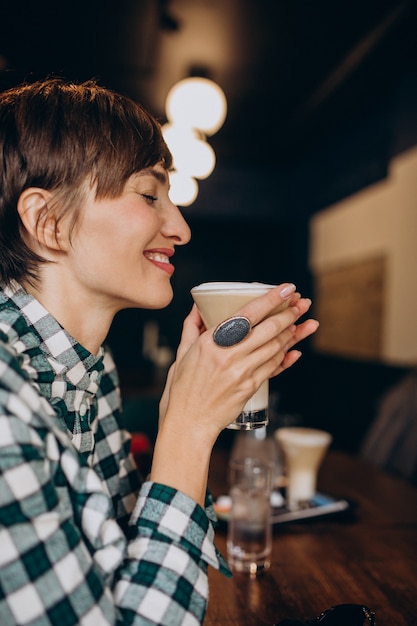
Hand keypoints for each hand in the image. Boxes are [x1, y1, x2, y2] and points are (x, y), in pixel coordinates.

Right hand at [152, 283, 318, 504]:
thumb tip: (197, 309)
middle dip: (290, 314)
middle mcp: (228, 355)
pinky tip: (294, 349)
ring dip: (292, 333)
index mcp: (211, 343)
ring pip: (275, 347)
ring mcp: (241, 372)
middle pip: (268, 329)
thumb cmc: (181, 392)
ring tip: (304, 323)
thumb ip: (191, 328)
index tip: (286, 289)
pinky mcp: (249, 387)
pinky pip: (273, 368)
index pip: (248, 314)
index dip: (271, 299)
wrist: (187, 425)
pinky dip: (286, 357)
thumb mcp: (181, 355)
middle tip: (301, 304)